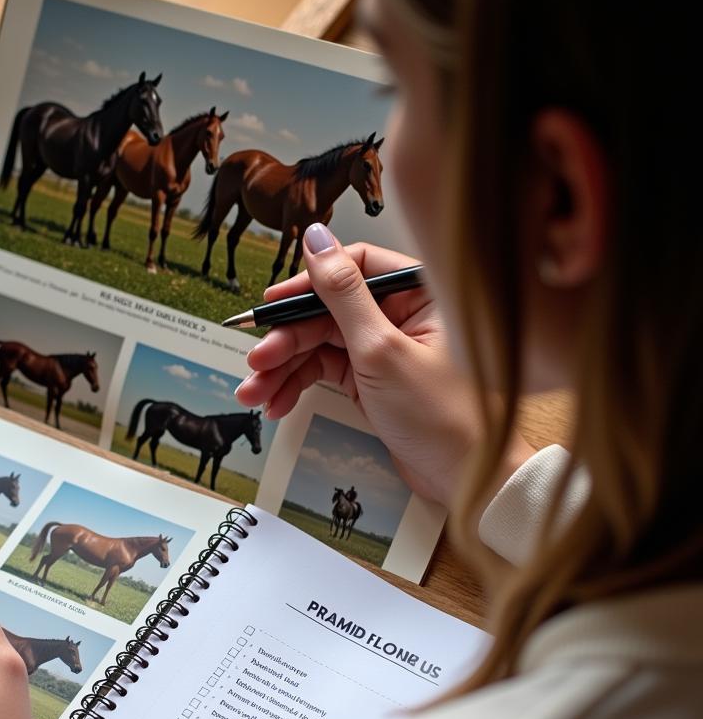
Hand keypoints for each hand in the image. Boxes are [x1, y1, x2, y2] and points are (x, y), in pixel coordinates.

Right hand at [235, 226, 531, 504]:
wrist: (463, 479)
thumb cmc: (443, 417)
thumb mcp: (382, 350)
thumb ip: (344, 294)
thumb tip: (316, 239)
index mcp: (418, 292)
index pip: (351, 267)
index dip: (306, 284)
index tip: (272, 304)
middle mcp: (400, 314)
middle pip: (325, 310)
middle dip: (285, 340)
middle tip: (257, 362)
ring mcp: (382, 347)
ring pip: (319, 344)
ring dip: (283, 368)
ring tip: (255, 393)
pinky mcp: (371, 378)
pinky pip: (324, 371)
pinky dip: (298, 386)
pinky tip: (278, 404)